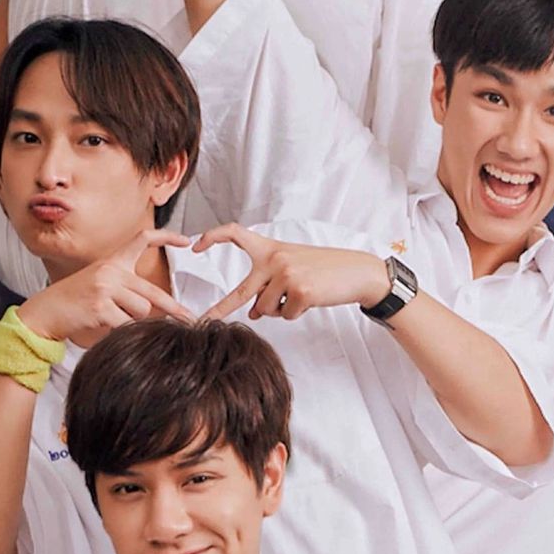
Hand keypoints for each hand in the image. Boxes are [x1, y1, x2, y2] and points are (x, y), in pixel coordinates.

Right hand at [16, 230, 193, 341]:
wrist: (44, 312)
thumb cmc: (75, 301)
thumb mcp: (100, 284)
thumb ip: (126, 288)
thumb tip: (158, 307)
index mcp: (112, 261)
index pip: (142, 239)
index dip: (166, 237)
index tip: (185, 240)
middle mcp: (110, 270)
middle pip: (152, 292)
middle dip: (172, 308)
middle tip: (189, 317)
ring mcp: (105, 287)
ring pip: (142, 310)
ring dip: (132, 321)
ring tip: (110, 318)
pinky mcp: (100, 306)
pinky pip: (126, 324)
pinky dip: (119, 331)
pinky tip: (102, 325)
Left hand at [194, 223, 390, 320]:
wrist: (357, 273)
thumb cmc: (326, 270)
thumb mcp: (293, 271)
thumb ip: (269, 286)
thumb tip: (253, 313)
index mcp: (270, 248)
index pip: (236, 233)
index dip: (214, 236)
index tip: (196, 245)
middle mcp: (274, 258)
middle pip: (241, 291)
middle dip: (221, 308)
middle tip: (204, 319)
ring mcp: (286, 274)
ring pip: (266, 309)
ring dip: (280, 310)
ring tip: (302, 295)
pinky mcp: (299, 291)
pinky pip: (285, 315)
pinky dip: (296, 313)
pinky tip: (312, 299)